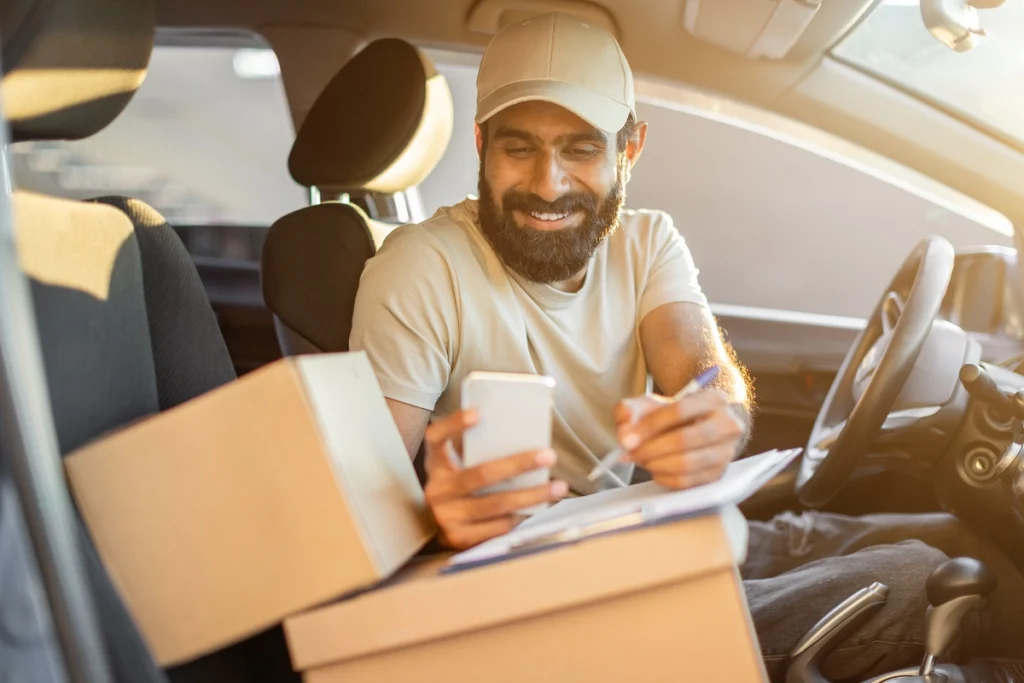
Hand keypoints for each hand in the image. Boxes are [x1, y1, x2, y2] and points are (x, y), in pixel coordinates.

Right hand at [423, 410, 568, 549]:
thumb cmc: (454, 486)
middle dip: (519, 464)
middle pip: (482, 474)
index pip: (437, 438)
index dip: (455, 425)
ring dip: (532, 495)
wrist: (430, 527)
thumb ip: (473, 450)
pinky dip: (520, 516)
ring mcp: (447, 516)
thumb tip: (518, 432)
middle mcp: (438, 489)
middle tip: (548, 456)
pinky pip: (498, 527)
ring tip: (558, 487)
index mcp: (436, 463)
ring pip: (497, 504)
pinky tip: (537, 508)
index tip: (477, 414)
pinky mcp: (459, 538)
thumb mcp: (453, 466)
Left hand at [614, 390, 743, 489]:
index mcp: (712, 399)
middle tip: (630, 454)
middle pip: (683, 440)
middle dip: (649, 449)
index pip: (678, 411)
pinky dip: (664, 478)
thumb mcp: (649, 404)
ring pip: (685, 464)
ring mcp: (726, 452)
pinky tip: (655, 469)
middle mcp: (727, 425)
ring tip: (642, 460)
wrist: (699, 428)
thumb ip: (629, 411)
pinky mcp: (719, 474)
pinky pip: (687, 482)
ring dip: (656, 465)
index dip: (649, 427)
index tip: (626, 439)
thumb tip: (625, 435)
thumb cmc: (672, 416)